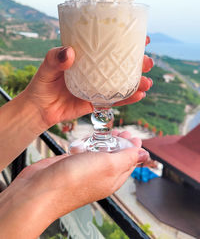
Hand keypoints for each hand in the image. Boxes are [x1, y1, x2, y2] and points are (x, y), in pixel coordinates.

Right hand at [0, 132, 148, 237]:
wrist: (41, 189)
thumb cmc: (74, 180)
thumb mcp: (108, 165)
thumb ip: (127, 158)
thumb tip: (145, 154)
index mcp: (113, 178)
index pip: (130, 161)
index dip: (133, 146)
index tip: (132, 133)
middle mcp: (101, 175)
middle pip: (116, 155)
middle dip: (119, 141)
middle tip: (118, 130)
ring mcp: (85, 169)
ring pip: (99, 151)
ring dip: (103, 141)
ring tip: (103, 133)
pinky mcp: (72, 163)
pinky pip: (84, 150)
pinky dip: (86, 143)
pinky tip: (85, 140)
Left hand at [25, 36, 152, 128]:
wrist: (39, 109)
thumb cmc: (42, 84)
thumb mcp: (47, 67)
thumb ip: (55, 58)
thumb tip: (69, 52)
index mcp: (87, 57)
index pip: (109, 46)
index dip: (127, 41)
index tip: (144, 38)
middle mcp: (95, 71)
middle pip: (121, 64)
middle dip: (138, 63)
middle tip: (148, 61)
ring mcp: (98, 87)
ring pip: (122, 83)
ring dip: (137, 82)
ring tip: (147, 82)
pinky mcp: (96, 102)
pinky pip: (114, 100)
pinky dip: (127, 99)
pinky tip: (139, 95)